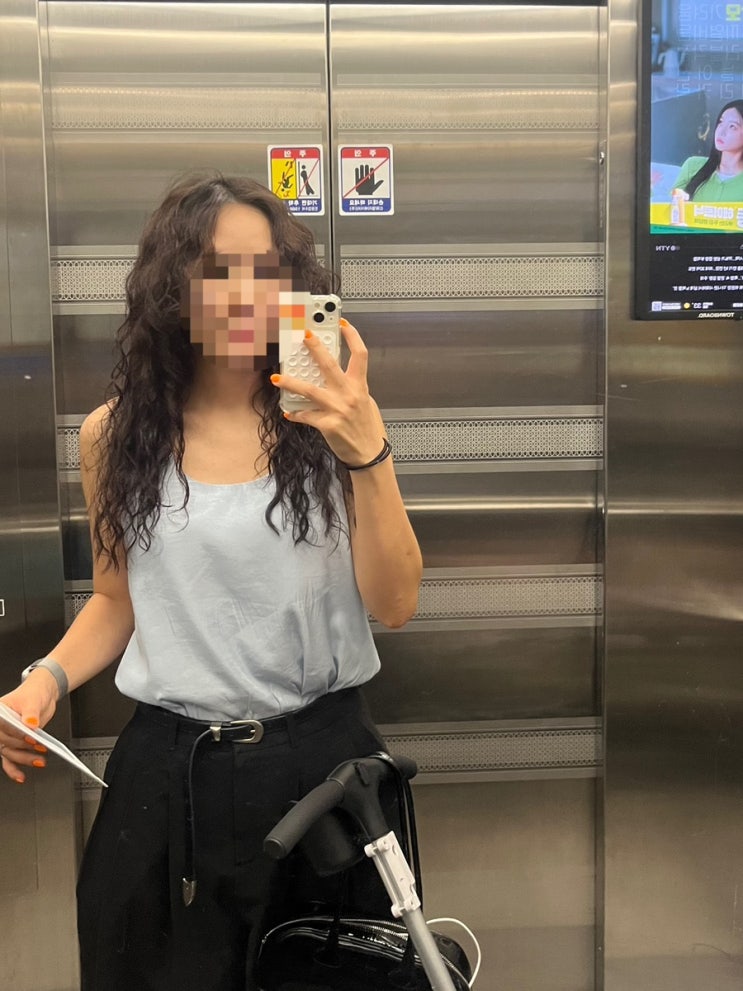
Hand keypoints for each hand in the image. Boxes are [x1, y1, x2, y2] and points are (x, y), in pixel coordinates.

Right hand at [0, 674, 56, 782]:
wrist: (42, 695)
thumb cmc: (34, 694)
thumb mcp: (33, 700)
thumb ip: (31, 712)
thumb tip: (30, 722)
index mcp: (0, 712)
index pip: (3, 726)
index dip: (16, 733)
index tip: (30, 737)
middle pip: (5, 742)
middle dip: (22, 746)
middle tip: (38, 746)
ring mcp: (6, 736)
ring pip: (8, 752)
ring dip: (23, 758)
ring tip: (39, 760)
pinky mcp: (13, 744)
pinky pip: (8, 760)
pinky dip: (13, 769)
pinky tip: (20, 776)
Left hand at [271, 318, 386, 466]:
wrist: (369, 454)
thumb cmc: (367, 428)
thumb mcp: (365, 402)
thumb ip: (352, 387)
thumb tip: (335, 376)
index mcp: (360, 386)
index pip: (359, 355)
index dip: (352, 336)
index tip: (341, 323)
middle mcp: (349, 395)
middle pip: (330, 365)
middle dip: (315, 347)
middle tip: (303, 335)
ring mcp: (338, 409)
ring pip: (310, 390)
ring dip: (291, 383)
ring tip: (277, 378)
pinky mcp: (327, 424)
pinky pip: (306, 416)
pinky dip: (296, 414)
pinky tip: (288, 412)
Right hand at [355, 164, 383, 195]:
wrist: (363, 196)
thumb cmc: (369, 193)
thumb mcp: (374, 188)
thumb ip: (378, 184)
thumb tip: (382, 180)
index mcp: (371, 181)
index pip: (371, 175)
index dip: (371, 171)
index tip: (372, 168)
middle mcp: (367, 181)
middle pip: (366, 174)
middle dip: (366, 169)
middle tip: (366, 165)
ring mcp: (362, 181)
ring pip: (362, 174)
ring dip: (361, 170)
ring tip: (361, 165)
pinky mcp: (358, 182)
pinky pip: (357, 177)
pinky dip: (357, 173)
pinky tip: (357, 168)